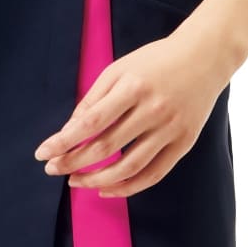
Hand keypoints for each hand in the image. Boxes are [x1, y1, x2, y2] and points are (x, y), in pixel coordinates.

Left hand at [33, 28, 233, 196]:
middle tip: (52, 169)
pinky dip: (129, 187)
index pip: (90, 122)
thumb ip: (94, 98)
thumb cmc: (155, 61)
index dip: (64, 141)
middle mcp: (152, 110)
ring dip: (97, 179)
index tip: (43, 153)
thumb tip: (71, 130)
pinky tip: (107, 188)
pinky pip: (154, 174)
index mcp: (132, 87)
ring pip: (129, 167)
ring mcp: (171, 129)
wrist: (204, 57)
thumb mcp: (119, 68)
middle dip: (73, 161)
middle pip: (106, 146)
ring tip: (75, 181)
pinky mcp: (184, 143)